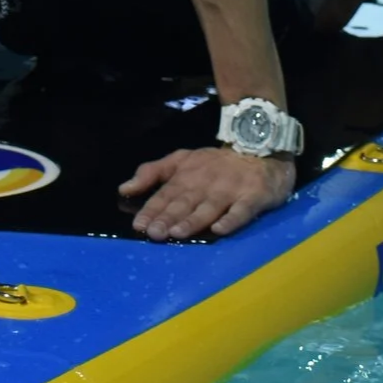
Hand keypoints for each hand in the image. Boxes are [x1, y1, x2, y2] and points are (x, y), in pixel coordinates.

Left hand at [119, 145, 294, 240]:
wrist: (259, 148)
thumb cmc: (215, 162)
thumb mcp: (181, 160)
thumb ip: (152, 173)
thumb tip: (123, 189)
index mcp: (186, 176)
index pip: (166, 195)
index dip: (152, 210)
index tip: (139, 225)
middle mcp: (206, 184)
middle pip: (185, 202)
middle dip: (169, 218)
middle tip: (155, 234)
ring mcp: (230, 190)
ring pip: (209, 208)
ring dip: (193, 220)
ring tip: (178, 233)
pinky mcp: (252, 196)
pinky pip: (241, 210)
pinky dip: (231, 220)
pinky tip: (219, 230)